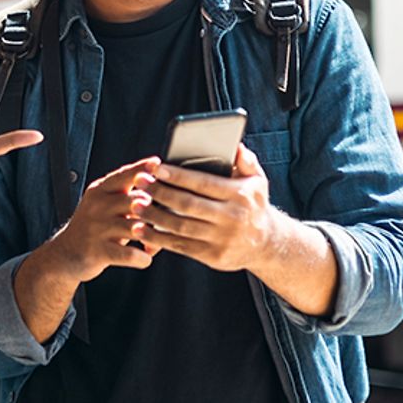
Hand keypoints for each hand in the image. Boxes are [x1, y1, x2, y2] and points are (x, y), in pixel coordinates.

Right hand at [43, 157, 159, 281]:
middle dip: (155, 210)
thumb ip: (126, 194)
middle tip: (164, 221)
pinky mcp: (99, 251)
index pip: (124, 175)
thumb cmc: (93, 227)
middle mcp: (98, 206)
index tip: (158, 164)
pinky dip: (143, 258)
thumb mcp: (102, 203)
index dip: (143, 169)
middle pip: (137, 201)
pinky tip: (145, 257)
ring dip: (153, 237)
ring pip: (137, 228)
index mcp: (100, 191)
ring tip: (156, 242)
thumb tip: (159, 184)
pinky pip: (130, 254)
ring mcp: (97, 228)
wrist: (65, 253)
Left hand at [136, 143, 281, 270]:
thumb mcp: (257, 181)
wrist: (267, 244)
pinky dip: (158, 238)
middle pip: (187, 204)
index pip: (203, 183)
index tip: (155, 168)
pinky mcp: (212, 257)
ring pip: (180, 226)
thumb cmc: (253, 205)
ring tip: (134, 205)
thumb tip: (234, 145)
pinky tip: (141, 230)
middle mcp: (232, 218)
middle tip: (139, 183)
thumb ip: (245, 161)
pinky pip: (179, 246)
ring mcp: (222, 239)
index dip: (177, 175)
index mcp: (240, 195)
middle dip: (160, 193)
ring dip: (154, 216)